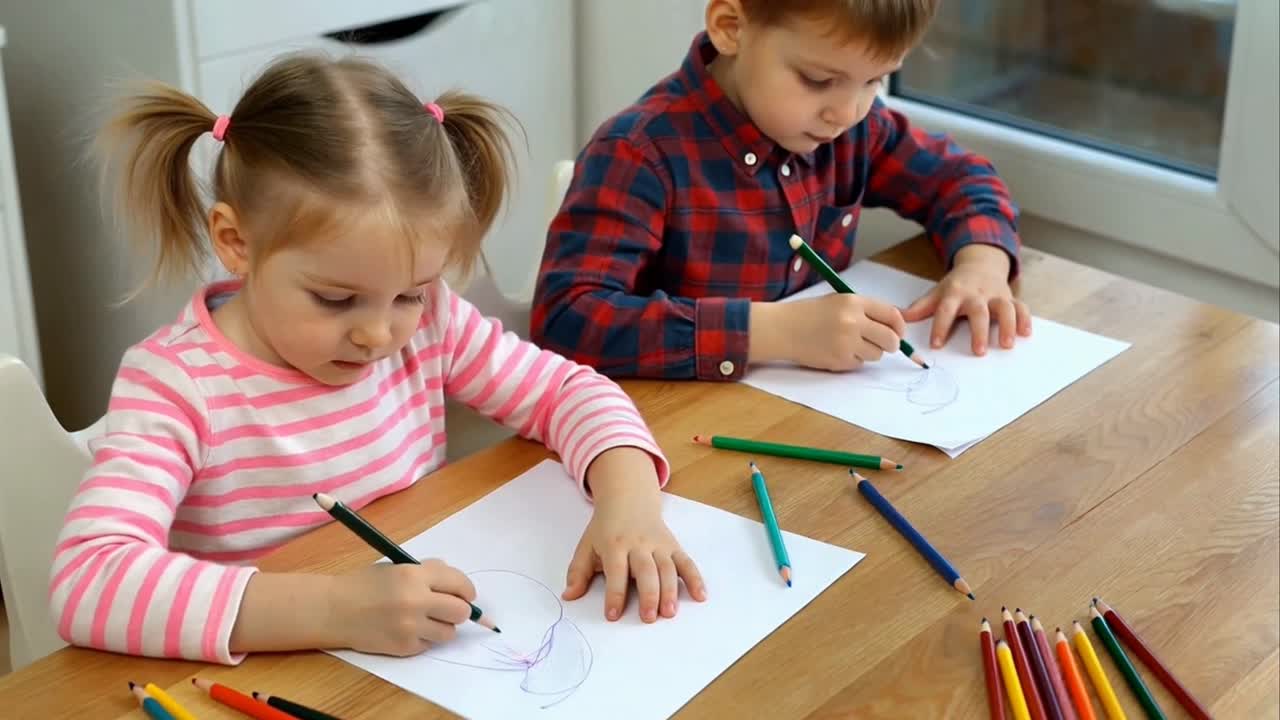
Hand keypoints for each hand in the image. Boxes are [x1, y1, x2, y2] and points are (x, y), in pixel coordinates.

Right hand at [329, 560, 475, 655]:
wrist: (334, 610)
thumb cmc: (365, 585)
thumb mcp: (397, 568)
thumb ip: (427, 572)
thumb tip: (457, 585)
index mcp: (414, 575)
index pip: (459, 583)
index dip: (467, 590)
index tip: (466, 595)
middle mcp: (416, 601)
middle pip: (461, 612)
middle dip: (460, 610)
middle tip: (449, 609)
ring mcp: (410, 627)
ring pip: (449, 633)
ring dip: (443, 627)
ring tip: (426, 620)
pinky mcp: (404, 647)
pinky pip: (429, 645)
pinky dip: (424, 639)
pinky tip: (408, 630)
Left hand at [563, 448, 706, 622]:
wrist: (628, 500)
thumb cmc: (606, 529)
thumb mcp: (586, 546)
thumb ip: (577, 572)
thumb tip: (568, 596)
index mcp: (614, 545)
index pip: (616, 571)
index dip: (614, 594)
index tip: (613, 615)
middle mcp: (638, 544)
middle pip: (646, 570)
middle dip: (648, 594)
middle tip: (648, 617)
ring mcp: (658, 544)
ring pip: (667, 568)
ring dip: (670, 590)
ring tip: (669, 612)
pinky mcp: (673, 546)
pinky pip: (686, 562)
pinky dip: (695, 578)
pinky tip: (700, 596)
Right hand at [750, 293, 905, 371]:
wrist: (782, 329)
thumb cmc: (809, 314)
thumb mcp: (838, 301)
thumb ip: (865, 310)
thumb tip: (894, 325)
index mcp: (854, 302)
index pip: (892, 315)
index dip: (899, 326)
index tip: (898, 332)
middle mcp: (853, 322)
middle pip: (890, 339)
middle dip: (892, 344)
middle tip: (886, 345)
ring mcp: (846, 343)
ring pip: (876, 355)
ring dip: (870, 352)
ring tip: (851, 344)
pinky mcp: (839, 360)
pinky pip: (859, 364)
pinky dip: (853, 360)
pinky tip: (837, 351)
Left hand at [902, 245, 1030, 354]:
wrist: (980, 264)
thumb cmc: (956, 285)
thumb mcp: (937, 293)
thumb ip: (920, 308)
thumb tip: (897, 318)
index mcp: (955, 293)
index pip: (946, 309)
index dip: (941, 326)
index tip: (937, 345)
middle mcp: (976, 294)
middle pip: (978, 311)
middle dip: (979, 330)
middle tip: (978, 351)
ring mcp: (995, 295)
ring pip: (1004, 308)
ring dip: (1007, 325)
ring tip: (1007, 344)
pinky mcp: (1010, 298)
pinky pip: (1021, 307)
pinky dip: (1025, 320)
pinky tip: (1026, 334)